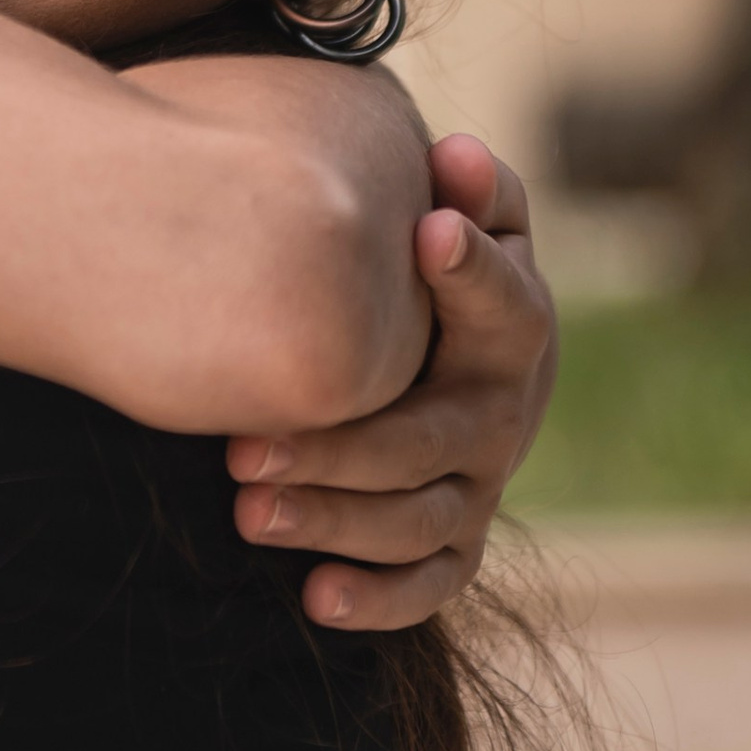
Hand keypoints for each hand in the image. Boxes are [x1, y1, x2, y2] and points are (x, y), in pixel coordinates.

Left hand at [224, 133, 555, 630]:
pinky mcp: (450, 539)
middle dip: (340, 445)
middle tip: (241, 444)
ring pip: (417, 519)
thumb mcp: (453, 211)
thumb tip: (457, 153)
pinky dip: (379, 595)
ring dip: (333, 518)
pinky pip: (428, 583)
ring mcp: (474, 482)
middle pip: (432, 440)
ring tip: (246, 507)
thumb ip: (466, 188)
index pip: (509, 309)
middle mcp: (499, 415)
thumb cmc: (422, 257)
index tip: (423, 232)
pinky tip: (315, 597)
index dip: (473, 272)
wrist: (431, 335)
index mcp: (508, 329)